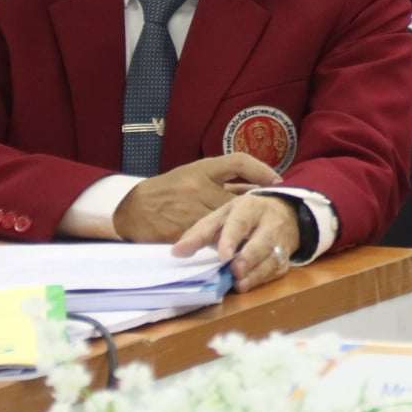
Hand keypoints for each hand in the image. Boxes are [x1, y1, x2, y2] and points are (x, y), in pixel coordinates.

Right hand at [112, 154, 281, 242]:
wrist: (132, 209)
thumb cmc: (168, 188)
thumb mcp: (193, 174)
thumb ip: (223, 178)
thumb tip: (257, 186)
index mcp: (201, 170)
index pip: (238, 162)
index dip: (261, 170)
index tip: (279, 181)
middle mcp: (198, 188)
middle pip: (237, 200)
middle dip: (254, 210)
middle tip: (272, 216)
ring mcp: (189, 211)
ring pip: (226, 224)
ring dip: (240, 231)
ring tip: (256, 237)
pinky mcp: (181, 232)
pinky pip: (209, 241)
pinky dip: (222, 244)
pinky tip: (231, 248)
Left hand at [173, 193, 300, 292]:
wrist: (284, 212)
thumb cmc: (242, 217)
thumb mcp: (221, 218)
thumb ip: (199, 234)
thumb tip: (176, 253)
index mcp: (249, 208)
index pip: (241, 222)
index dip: (232, 239)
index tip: (223, 256)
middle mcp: (269, 222)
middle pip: (262, 241)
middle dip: (249, 258)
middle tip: (234, 272)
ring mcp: (280, 241)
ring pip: (273, 258)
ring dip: (256, 273)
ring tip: (239, 284)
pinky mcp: (285, 258)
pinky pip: (277, 270)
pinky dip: (262, 279)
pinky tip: (248, 284)